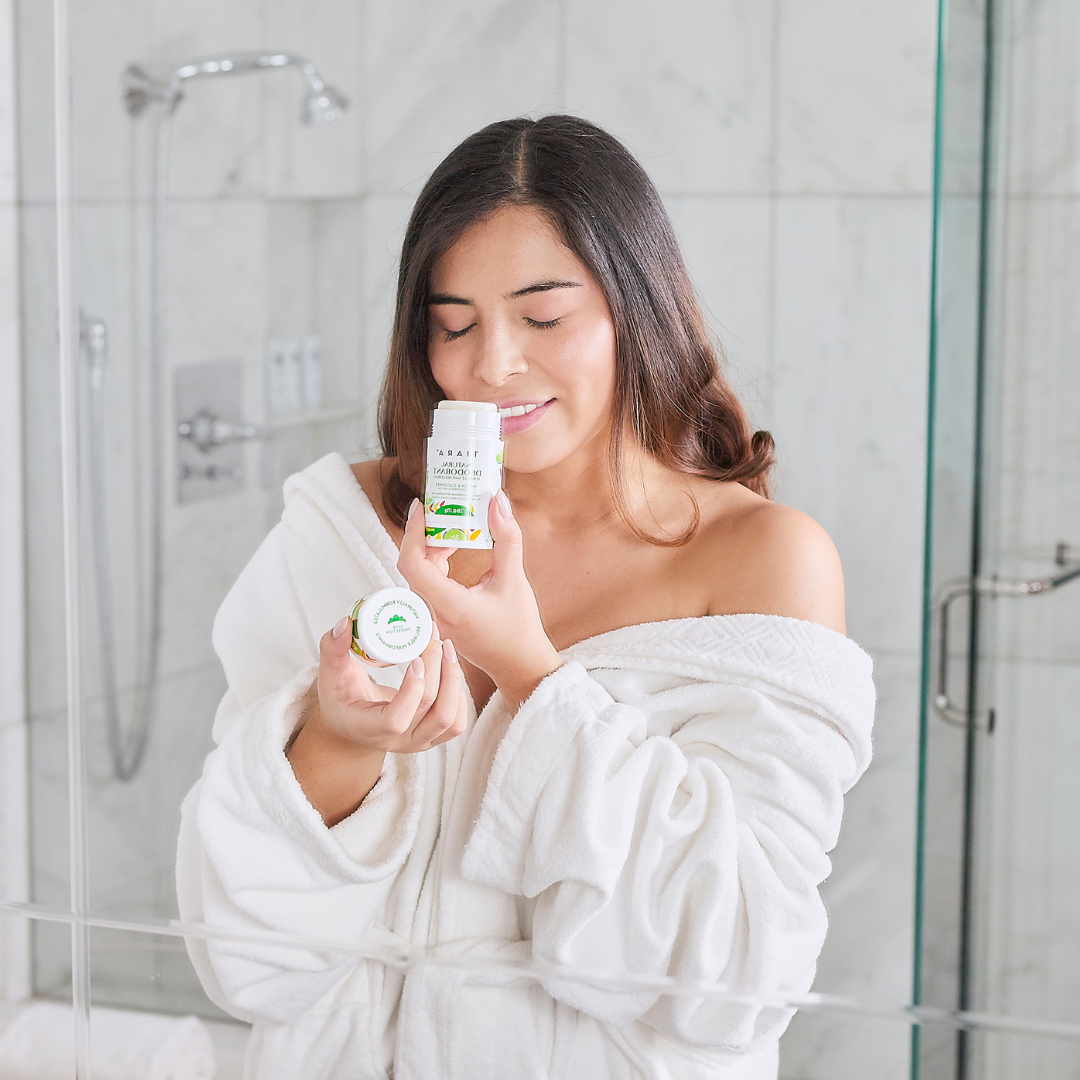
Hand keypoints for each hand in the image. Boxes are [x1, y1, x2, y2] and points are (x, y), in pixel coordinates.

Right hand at [287, 613, 466, 825]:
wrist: (353, 722)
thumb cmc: (341, 697)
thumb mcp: (330, 673)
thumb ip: (333, 647)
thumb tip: (346, 622)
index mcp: (369, 728)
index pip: (396, 720)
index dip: (411, 690)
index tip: (415, 658)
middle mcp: (398, 741)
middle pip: (431, 710)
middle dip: (438, 669)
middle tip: (434, 636)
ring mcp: (419, 742)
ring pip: (450, 718)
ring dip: (454, 680)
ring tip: (447, 648)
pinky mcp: (434, 738)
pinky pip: (458, 723)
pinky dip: (461, 695)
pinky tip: (450, 668)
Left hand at [397, 491, 562, 709]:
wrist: (519, 665)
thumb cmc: (518, 628)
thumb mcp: (515, 579)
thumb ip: (506, 538)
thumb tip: (497, 501)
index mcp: (450, 606)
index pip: (413, 564)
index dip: (412, 532)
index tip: (422, 508)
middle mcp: (434, 614)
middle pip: (414, 565)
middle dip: (426, 533)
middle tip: (444, 508)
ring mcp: (433, 619)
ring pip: (419, 573)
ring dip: (432, 546)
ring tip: (453, 525)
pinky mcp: (437, 617)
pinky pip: (426, 582)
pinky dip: (436, 561)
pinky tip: (454, 547)